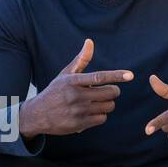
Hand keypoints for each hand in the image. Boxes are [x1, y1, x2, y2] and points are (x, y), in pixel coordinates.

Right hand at [18, 39, 133, 137]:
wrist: (37, 114)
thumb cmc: (55, 91)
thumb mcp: (65, 75)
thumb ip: (81, 60)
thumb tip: (90, 42)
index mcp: (73, 81)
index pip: (99, 77)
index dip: (116, 75)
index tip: (130, 75)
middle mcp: (76, 96)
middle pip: (110, 93)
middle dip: (113, 91)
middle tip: (107, 91)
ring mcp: (78, 111)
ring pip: (108, 106)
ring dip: (107, 104)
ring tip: (98, 102)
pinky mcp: (79, 124)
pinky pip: (102, 118)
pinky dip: (100, 115)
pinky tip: (91, 112)